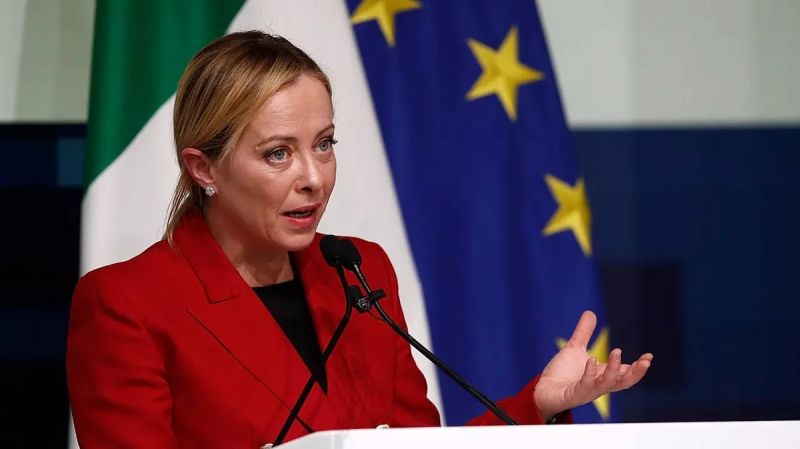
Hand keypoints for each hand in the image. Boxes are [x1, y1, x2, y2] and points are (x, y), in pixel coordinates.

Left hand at [533, 310, 652, 419]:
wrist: (542, 389)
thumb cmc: (561, 374)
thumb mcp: (574, 349)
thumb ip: (584, 333)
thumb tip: (591, 312)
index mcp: (602, 375)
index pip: (625, 373)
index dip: (638, 366)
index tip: (649, 356)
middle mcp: (598, 385)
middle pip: (623, 382)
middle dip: (636, 372)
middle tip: (646, 361)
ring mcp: (588, 391)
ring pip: (607, 384)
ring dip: (614, 369)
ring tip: (617, 352)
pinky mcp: (575, 394)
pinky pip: (586, 385)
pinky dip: (590, 373)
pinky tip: (591, 360)